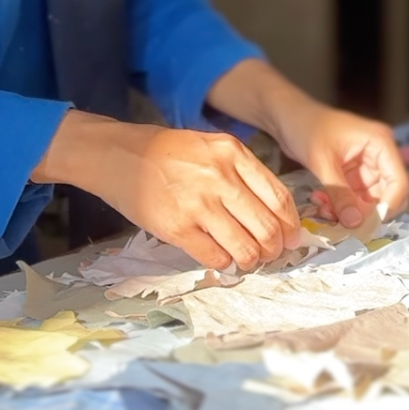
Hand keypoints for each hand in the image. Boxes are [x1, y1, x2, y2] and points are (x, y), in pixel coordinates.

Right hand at [33, 113, 300, 271]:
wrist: (116, 154)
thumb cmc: (166, 152)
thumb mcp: (210, 146)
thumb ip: (242, 173)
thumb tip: (274, 212)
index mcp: (232, 153)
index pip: (278, 197)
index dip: (290, 224)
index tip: (292, 237)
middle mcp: (219, 177)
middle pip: (267, 227)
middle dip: (275, 248)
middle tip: (271, 254)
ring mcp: (197, 204)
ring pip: (245, 247)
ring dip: (251, 260)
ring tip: (247, 259)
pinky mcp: (176, 228)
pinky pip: (214, 257)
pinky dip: (223, 263)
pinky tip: (221, 258)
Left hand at [207, 60, 408, 228]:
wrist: (287, 118)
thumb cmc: (305, 128)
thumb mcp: (322, 162)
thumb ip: (340, 194)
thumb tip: (354, 224)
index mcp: (381, 143)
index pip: (399, 182)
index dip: (387, 207)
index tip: (366, 226)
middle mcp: (380, 155)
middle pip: (387, 195)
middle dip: (366, 213)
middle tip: (342, 222)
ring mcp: (367, 166)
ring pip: (370, 201)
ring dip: (351, 212)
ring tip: (325, 210)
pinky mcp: (354, 175)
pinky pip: (355, 199)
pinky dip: (342, 206)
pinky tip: (322, 204)